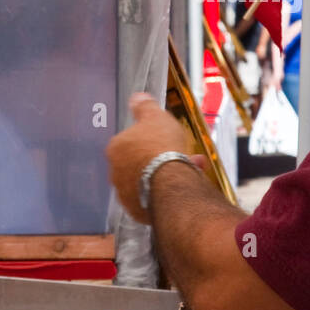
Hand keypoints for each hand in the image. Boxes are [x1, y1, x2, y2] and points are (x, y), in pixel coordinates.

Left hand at [105, 93, 201, 223]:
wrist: (170, 182)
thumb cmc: (161, 146)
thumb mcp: (155, 117)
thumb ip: (144, 107)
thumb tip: (136, 97)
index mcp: (116, 149)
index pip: (133, 142)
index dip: (154, 140)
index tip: (170, 139)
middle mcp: (115, 173)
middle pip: (142, 163)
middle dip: (164, 158)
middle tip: (185, 156)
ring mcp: (125, 194)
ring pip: (151, 181)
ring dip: (170, 175)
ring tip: (194, 170)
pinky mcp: (138, 212)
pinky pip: (156, 199)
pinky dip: (170, 192)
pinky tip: (188, 187)